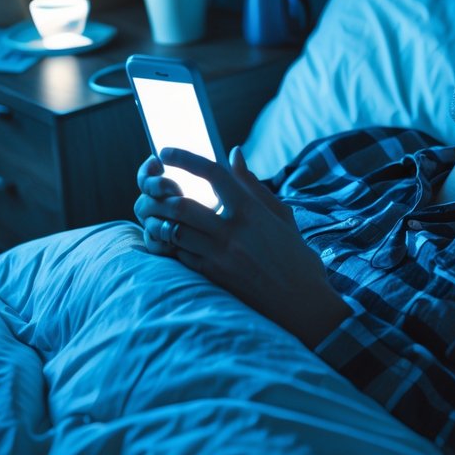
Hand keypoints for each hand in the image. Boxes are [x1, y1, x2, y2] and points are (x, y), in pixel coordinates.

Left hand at [133, 146, 350, 348]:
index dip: (185, 158)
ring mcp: (221, 256)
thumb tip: (234, 154)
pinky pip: (180, 255)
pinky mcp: (213, 277)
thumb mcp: (280, 216)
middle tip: (151, 189)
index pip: (213, 174)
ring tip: (156, 214)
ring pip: (174, 231)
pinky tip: (169, 240)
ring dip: (160, 221)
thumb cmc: (296, 258)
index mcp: (253, 211)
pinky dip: (169, 245)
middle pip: (181, 204)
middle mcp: (234, 231)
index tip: (166, 150)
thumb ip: (253, 185)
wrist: (303, 304)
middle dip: (160, 195)